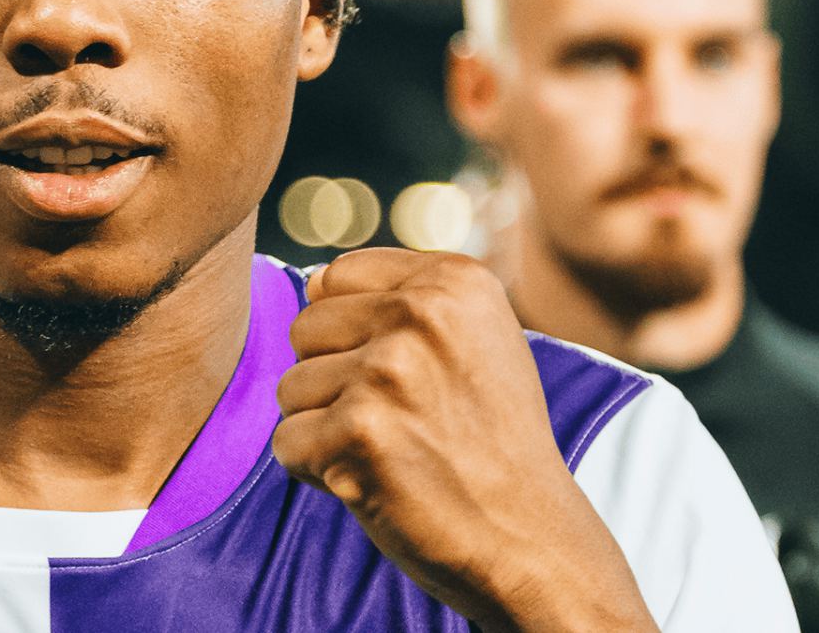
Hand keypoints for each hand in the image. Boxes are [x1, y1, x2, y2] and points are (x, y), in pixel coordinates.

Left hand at [270, 248, 655, 631]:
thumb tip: (312, 283)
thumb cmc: (493, 445)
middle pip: (305, 329)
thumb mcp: (476, 343)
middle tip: (399, 423)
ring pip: (291, 387)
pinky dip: (317, 471)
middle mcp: (421, 313)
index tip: (405, 378)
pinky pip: (286, 442)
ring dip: (325, 429)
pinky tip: (374, 481)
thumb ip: (404, 302)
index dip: (352, 335)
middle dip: (332, 382)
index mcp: (454, 280)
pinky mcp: (359, 431)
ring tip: (392, 452)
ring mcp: (388, 371)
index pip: (336, 277)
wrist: (532, 540)